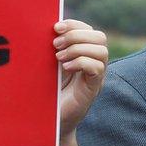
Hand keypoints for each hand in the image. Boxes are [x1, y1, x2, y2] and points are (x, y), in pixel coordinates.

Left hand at [53, 19, 106, 138]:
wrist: (49, 120)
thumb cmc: (47, 92)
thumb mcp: (48, 67)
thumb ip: (52, 50)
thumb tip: (44, 30)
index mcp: (83, 53)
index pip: (88, 30)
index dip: (74, 24)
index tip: (55, 27)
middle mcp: (94, 62)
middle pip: (99, 36)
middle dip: (76, 35)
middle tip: (55, 45)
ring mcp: (96, 75)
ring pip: (102, 50)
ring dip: (78, 49)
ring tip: (59, 58)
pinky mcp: (93, 87)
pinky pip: (97, 68)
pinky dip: (81, 63)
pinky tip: (66, 68)